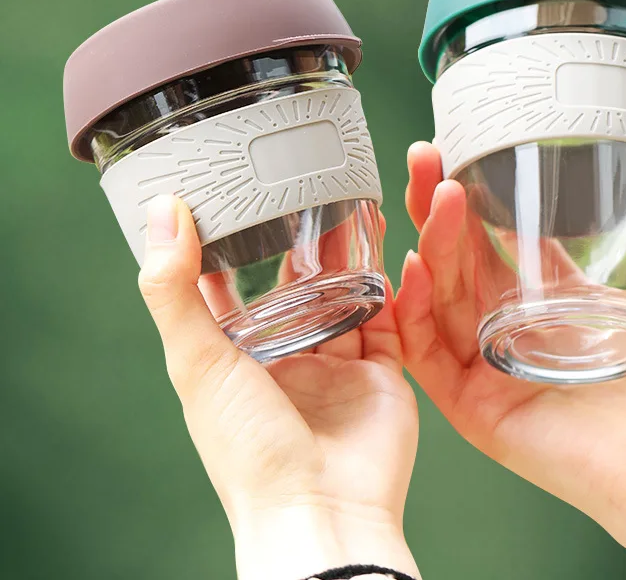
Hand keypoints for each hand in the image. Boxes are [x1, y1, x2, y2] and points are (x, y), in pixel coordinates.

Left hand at [138, 195, 418, 579]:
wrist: (322, 511)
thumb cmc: (250, 452)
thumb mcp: (197, 362)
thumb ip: (174, 290)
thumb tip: (161, 215)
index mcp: (237, 360)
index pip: (230, 291)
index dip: (232, 247)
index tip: (235, 201)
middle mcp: (287, 361)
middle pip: (295, 288)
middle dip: (300, 244)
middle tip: (304, 193)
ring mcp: (336, 366)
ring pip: (342, 296)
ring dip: (345, 255)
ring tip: (347, 204)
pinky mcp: (380, 373)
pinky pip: (386, 319)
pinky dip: (386, 285)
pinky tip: (382, 248)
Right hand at [396, 136, 625, 579]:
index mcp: (542, 295)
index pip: (491, 234)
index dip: (473, 191)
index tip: (460, 147)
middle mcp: (503, 322)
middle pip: (454, 254)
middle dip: (435, 202)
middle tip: (428, 156)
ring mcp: (483, 360)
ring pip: (439, 293)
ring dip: (431, 242)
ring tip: (439, 197)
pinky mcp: (470, 401)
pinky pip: (427, 351)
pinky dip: (416, 310)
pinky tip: (416, 269)